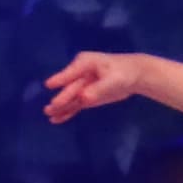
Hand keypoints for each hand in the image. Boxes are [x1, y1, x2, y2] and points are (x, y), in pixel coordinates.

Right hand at [43, 50, 159, 122]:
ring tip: (49, 115)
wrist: (134, 75)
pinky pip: (75, 105)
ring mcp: (81, 86)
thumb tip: (82, 98)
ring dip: (60, 107)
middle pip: (70, 88)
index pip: (70, 73)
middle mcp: (79, 74)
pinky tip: (57, 119)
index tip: (48, 85)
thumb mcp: (113, 79)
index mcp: (84, 63)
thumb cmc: (123, 72)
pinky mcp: (85, 96)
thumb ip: (97, 89)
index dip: (60, 79)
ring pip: (70, 98)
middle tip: (49, 108)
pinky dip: (67, 112)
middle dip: (60, 98)